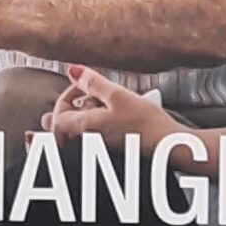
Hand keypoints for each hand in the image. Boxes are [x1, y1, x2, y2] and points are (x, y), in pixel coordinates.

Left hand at [40, 66, 180, 149]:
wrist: (169, 147)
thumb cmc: (147, 124)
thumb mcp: (119, 95)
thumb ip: (93, 83)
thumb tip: (73, 71)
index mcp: (83, 128)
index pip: (56, 116)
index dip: (67, 96)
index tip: (84, 87)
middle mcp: (85, 143)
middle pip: (58, 131)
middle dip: (65, 111)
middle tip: (82, 98)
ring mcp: (96, 150)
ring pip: (72, 138)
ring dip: (76, 121)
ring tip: (96, 108)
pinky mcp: (107, 154)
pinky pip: (87, 144)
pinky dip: (89, 131)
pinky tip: (106, 121)